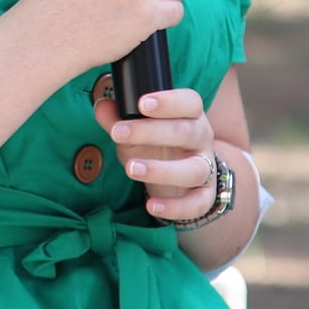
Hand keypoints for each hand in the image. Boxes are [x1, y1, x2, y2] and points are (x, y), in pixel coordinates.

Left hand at [96, 88, 215, 221]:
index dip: (168, 101)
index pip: (188, 102)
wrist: (181, 179)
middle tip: (118, 133)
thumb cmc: (156, 144)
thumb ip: (118, 118)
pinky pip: (197, 203)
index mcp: (190, 115)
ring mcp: (207, 168)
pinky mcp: (205, 196)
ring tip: (131, 168)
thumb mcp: (136, 130)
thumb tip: (101, 105)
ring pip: (195, 169)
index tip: (141, 103)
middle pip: (186, 132)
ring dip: (162, 170)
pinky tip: (152, 206)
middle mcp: (202, 139)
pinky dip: (175, 207)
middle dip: (151, 132)